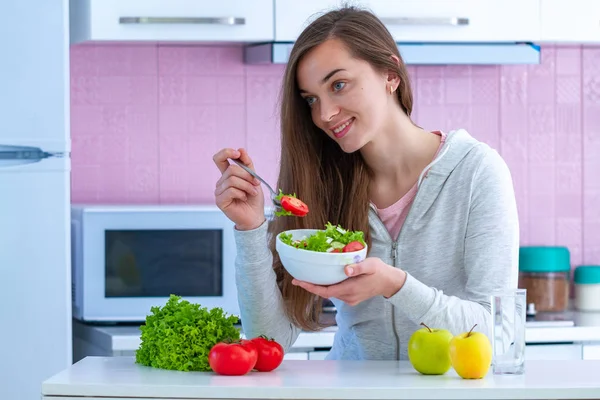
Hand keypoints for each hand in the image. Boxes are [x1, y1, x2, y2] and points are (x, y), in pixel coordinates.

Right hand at [213, 148, 265, 230]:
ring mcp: (219, 191)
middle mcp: (221, 182)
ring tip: (252, 192)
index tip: (238, 154)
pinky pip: (230, 190)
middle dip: (247, 176)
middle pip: (231, 169)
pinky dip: (241, 193)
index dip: (226, 152)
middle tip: (256, 183)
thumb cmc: (253, 198)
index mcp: (227, 175)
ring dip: (246, 186)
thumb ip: (247, 165)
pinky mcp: (220, 200)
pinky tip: (244, 198)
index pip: (219, 158)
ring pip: (232, 180)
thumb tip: (241, 149)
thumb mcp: (253, 178)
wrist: (255, 216)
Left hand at [292, 257, 406, 305]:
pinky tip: (322, 279)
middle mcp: (348, 297)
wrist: (390, 282)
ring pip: (329, 293)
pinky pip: (335, 293)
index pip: (326, 291)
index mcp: (351, 289)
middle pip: (325, 293)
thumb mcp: (371, 265)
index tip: (299, 282)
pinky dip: (326, 287)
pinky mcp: (351, 298)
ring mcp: (349, 299)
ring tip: (306, 277)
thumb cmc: (380, 271)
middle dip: (311, 286)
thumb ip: (358, 267)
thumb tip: (346, 270)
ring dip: (318, 287)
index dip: (312, 287)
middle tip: (297, 279)